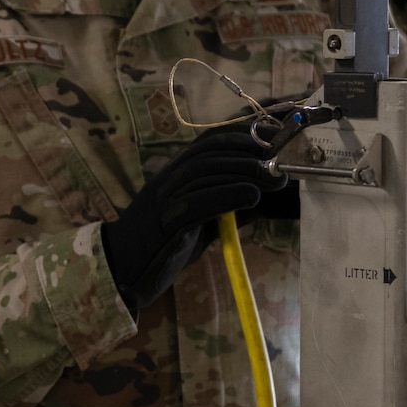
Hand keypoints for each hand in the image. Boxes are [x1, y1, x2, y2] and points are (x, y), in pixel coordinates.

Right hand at [100, 126, 283, 311]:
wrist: (123, 271)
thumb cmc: (163, 245)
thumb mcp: (200, 221)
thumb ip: (225, 204)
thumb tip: (262, 193)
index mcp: (174, 175)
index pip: (208, 141)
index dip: (243, 135)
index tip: (276, 140)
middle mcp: (167, 180)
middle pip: (209, 150)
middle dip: (249, 151)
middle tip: (282, 162)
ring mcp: (164, 199)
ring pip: (204, 170)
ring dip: (245, 171)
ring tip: (275, 180)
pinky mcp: (165, 224)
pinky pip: (197, 202)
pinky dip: (228, 195)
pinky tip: (253, 197)